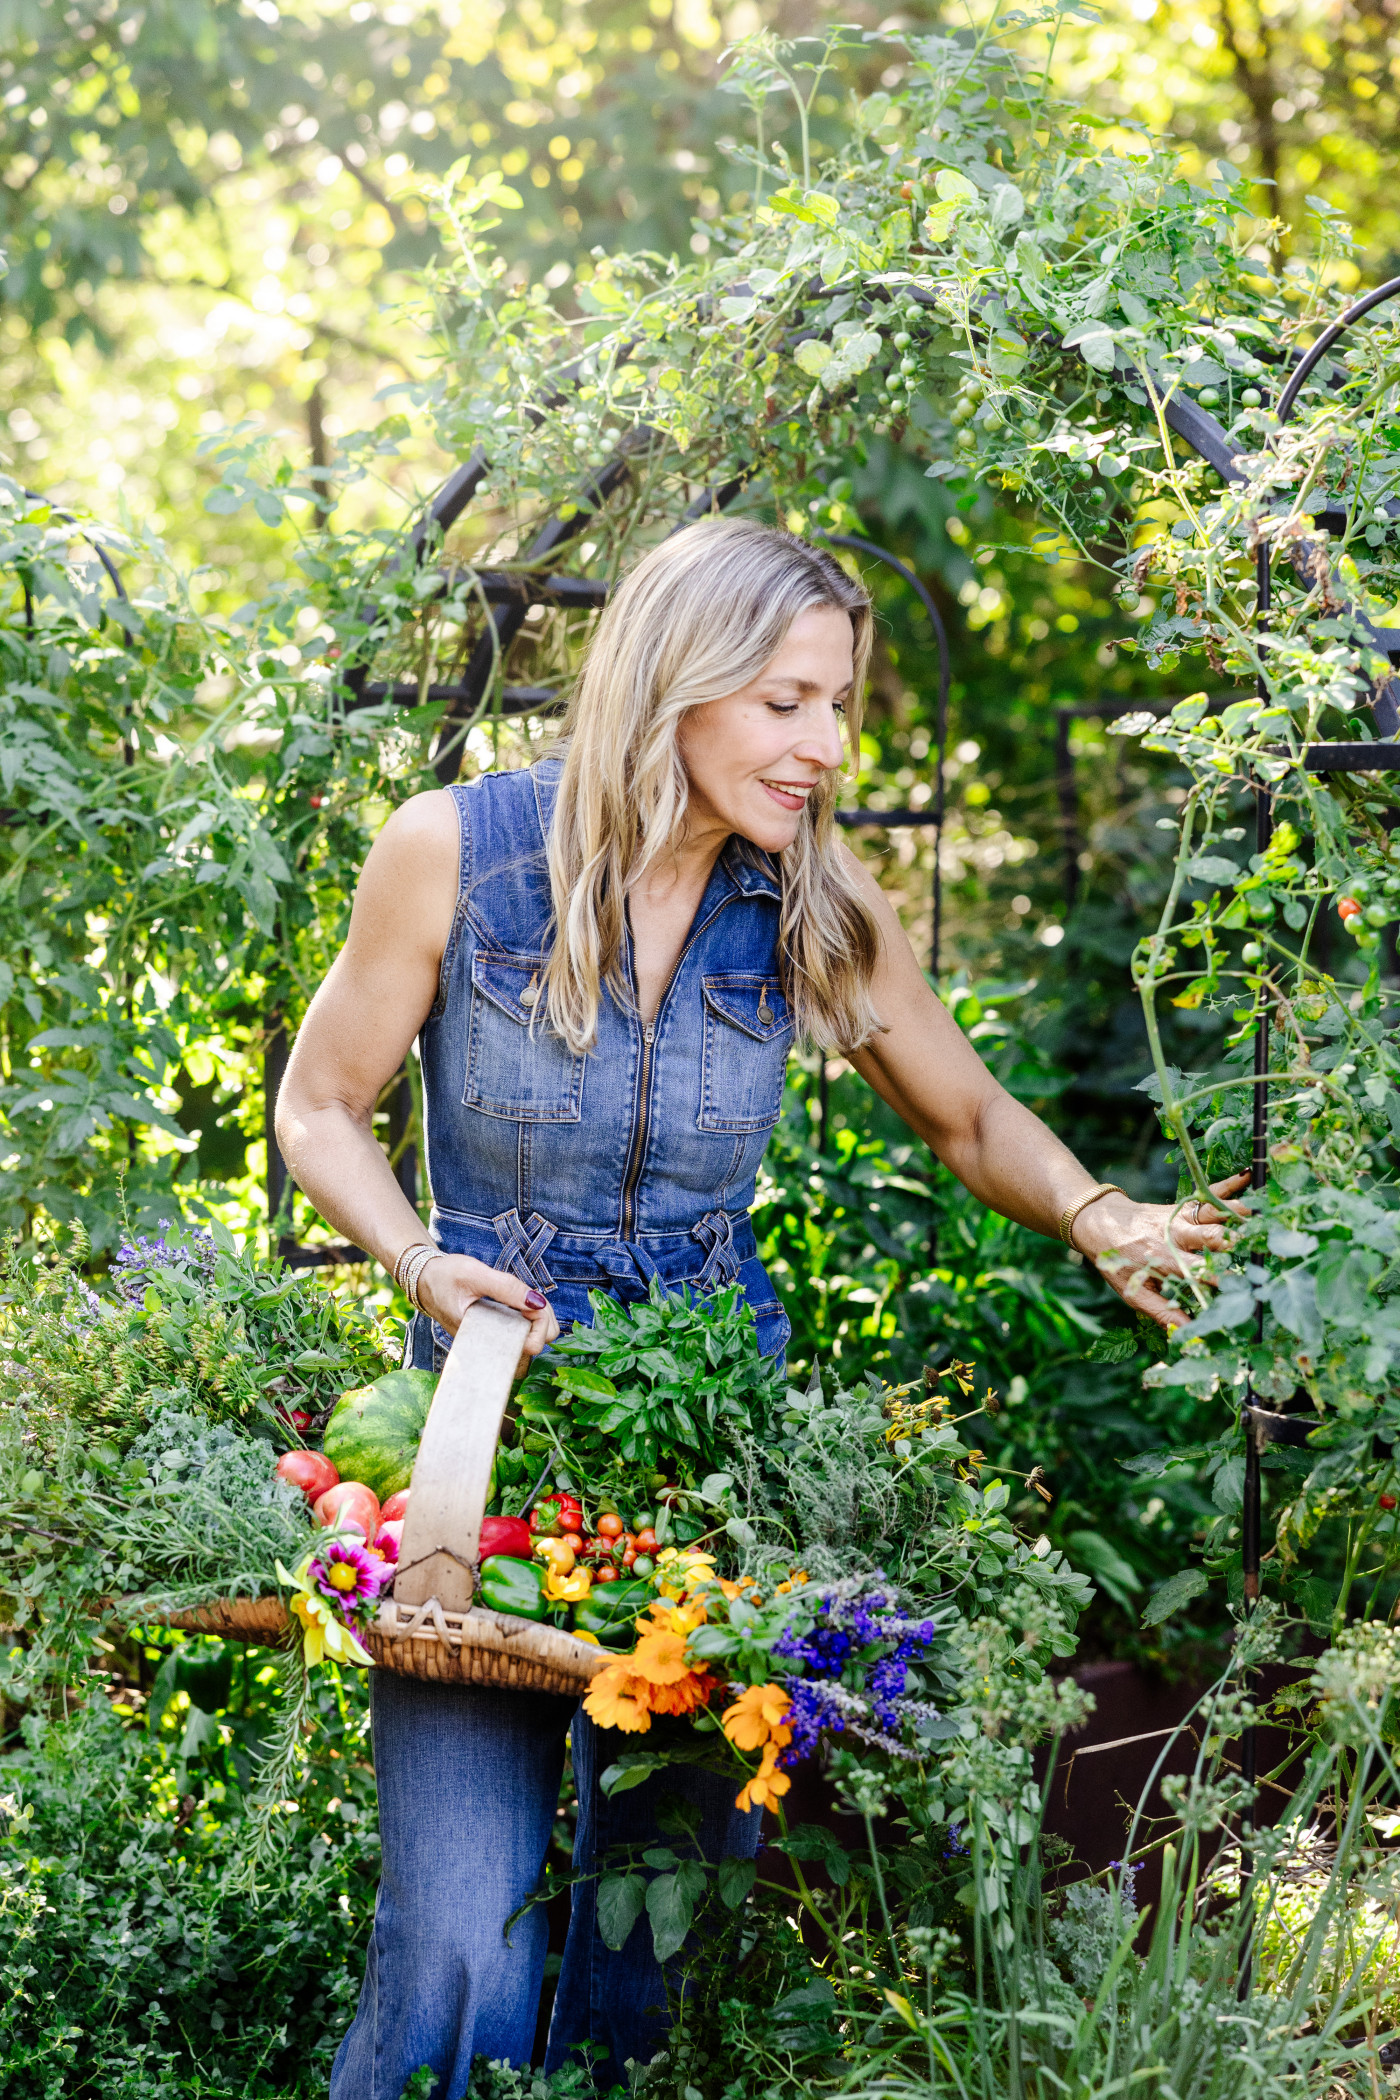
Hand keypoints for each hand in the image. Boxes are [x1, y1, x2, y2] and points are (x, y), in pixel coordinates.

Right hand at [415, 1254, 559, 1378]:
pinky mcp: (493, 1334)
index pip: (528, 1346)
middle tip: (534, 1299)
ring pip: (531, 1340)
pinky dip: (529, 1318)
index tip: (532, 1302)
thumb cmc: (445, 1277)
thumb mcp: (474, 1275)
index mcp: (482, 1337)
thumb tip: (537, 1302)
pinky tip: (523, 1303)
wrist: (425, 1280)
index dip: (540, 1323)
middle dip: (544, 1322)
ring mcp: (491, 1341)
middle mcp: (488, 1345)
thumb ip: (506, 1287)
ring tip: (528, 1299)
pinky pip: (520, 1333)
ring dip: (539, 1319)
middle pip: (536, 1345)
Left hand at [1071, 1173, 1251, 1329]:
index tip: (1246, 1288)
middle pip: (1211, 1237)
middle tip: (1262, 1248)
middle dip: (1236, 1242)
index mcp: (1166, 1260)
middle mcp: (1177, 1236)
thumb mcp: (1133, 1293)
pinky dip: (1229, 1184)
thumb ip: (1163, 1313)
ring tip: (1265, 1217)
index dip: (1223, 1279)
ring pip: (1214, 1213)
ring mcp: (1181, 1218)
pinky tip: (1248, 1175)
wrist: (1098, 1223)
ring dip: (1239, 1214)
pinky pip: (1208, 1193)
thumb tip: (1191, 1335)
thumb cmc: (1118, 1262)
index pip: (1200, 1271)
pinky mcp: (1183, 1206)